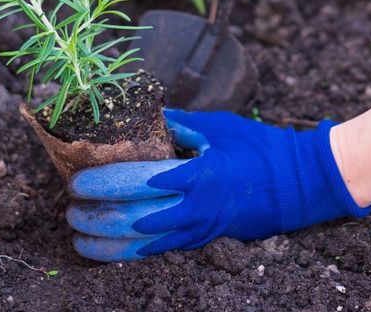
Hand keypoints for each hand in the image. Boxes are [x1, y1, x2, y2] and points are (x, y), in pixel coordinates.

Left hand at [67, 109, 370, 261]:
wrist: (298, 184)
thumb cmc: (260, 150)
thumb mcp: (219, 127)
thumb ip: (179, 124)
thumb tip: (147, 117)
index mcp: (194, 176)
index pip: (134, 182)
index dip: (102, 183)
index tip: (78, 179)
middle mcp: (191, 209)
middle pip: (128, 221)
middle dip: (94, 217)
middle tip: (71, 207)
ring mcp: (197, 230)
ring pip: (138, 247)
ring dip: (104, 243)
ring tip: (80, 235)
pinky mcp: (203, 242)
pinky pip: (157, 252)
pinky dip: (128, 254)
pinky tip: (110, 250)